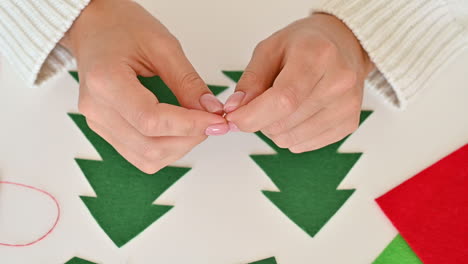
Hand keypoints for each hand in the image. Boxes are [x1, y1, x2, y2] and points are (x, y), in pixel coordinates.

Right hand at [61, 0, 227, 172]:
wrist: (94, 27)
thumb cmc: (122, 27)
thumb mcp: (162, 45)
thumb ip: (188, 82)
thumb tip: (211, 111)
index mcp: (105, 82)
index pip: (151, 120)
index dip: (190, 125)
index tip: (217, 120)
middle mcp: (96, 109)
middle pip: (150, 146)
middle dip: (189, 138)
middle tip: (212, 121)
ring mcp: (98, 123)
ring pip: (147, 158)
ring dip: (180, 147)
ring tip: (197, 124)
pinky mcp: (105, 130)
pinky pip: (139, 155)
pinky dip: (166, 149)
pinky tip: (179, 131)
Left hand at [225, 14, 373, 152]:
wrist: (344, 44)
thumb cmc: (305, 45)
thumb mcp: (269, 49)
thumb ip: (250, 80)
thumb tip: (236, 110)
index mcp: (317, 56)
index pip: (283, 100)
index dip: (252, 116)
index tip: (234, 118)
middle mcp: (339, 82)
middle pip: (283, 123)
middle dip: (261, 119)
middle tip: (265, 100)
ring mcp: (347, 106)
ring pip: (291, 140)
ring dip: (276, 129)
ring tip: (285, 104)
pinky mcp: (349, 123)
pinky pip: (305, 145)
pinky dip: (293, 134)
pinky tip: (299, 113)